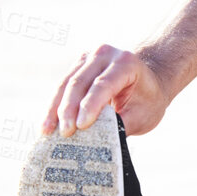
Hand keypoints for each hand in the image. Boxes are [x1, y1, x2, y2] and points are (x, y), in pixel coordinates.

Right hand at [43, 44, 172, 138]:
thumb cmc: (147, 100)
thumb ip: (120, 125)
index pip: (104, 84)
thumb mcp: (142, 115)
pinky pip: (62, 85)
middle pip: (80, 82)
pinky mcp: (78, 65)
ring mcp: (89, 57)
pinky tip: (47, 124)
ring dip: (55, 109)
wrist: (149, 80)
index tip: (81, 126)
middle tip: (65, 134)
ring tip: (47, 131)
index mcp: (127, 63)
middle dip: (69, 110)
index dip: (90, 105)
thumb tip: (95, 141)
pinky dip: (54, 105)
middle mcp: (106, 54)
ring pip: (66, 83)